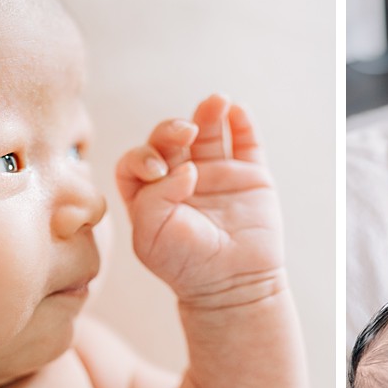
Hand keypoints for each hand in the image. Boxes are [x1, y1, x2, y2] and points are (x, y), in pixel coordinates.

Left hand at [115, 95, 285, 307]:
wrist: (232, 285)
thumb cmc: (185, 264)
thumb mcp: (151, 234)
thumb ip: (154, 196)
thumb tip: (186, 167)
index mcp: (150, 192)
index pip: (137, 160)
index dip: (143, 156)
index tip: (158, 170)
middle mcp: (181, 177)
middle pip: (170, 138)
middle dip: (172, 128)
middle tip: (185, 132)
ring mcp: (216, 174)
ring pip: (208, 131)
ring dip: (209, 113)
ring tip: (216, 102)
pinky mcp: (249, 176)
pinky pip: (246, 142)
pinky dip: (242, 123)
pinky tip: (237, 111)